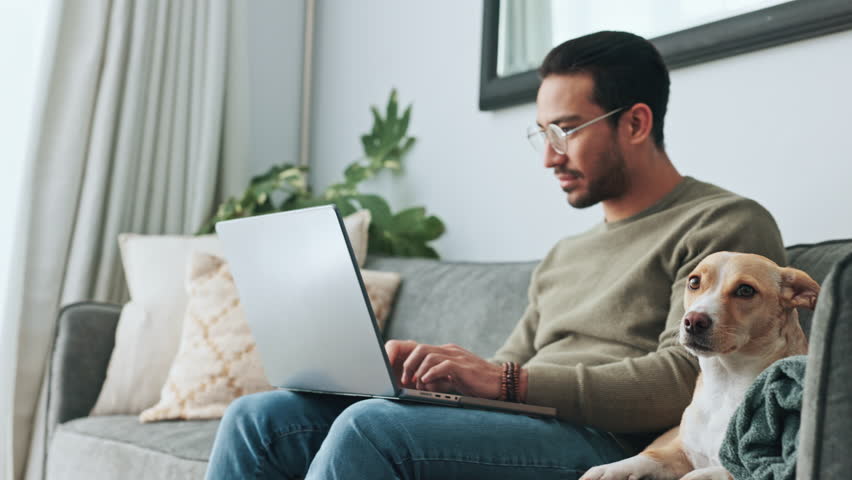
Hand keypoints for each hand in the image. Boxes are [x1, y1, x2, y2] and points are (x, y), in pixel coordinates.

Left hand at [384, 340, 503, 398]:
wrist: (502, 382)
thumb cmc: (477, 383)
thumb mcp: (454, 380)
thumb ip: (438, 378)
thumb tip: (421, 382)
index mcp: (447, 352)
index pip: (421, 350)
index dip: (409, 361)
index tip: (404, 377)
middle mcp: (450, 351)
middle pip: (420, 349)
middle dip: (409, 365)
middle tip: (406, 381)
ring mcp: (457, 357)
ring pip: (429, 355)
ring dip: (418, 370)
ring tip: (417, 384)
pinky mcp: (463, 366)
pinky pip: (443, 365)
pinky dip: (431, 373)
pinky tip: (426, 382)